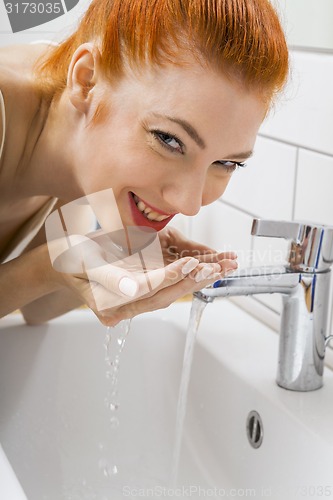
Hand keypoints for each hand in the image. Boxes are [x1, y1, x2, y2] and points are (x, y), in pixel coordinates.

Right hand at [47, 228, 236, 325]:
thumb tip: (134, 290)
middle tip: (219, 269)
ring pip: (168, 294)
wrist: (62, 262)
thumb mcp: (84, 262)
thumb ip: (111, 278)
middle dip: (193, 282)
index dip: (169, 277)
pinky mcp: (137, 294)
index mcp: (109, 301)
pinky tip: (203, 270)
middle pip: (163, 296)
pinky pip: (165, 289)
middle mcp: (123, 306)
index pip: (146, 290)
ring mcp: (130, 303)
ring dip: (195, 281)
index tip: (190, 263)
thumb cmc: (70, 258)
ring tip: (221, 269)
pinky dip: (184, 278)